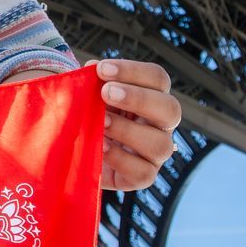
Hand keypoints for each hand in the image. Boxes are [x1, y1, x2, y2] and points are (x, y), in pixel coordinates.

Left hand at [94, 59, 181, 190]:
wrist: (74, 152)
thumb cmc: (86, 115)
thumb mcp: (87, 96)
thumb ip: (91, 83)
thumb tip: (91, 69)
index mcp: (151, 97)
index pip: (157, 78)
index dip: (133, 71)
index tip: (101, 69)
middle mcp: (160, 125)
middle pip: (171, 109)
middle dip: (138, 98)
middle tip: (106, 93)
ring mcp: (155, 153)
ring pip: (161, 144)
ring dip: (128, 130)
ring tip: (101, 123)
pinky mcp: (142, 177)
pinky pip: (144, 173)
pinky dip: (121, 159)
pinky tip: (101, 146)